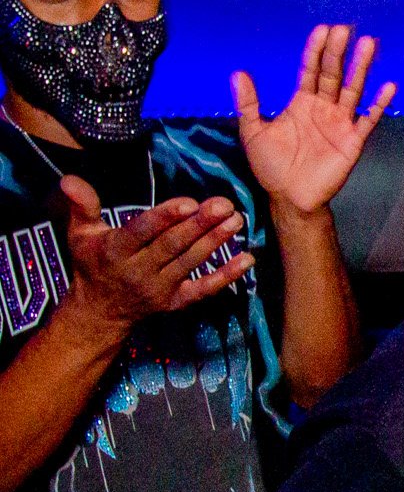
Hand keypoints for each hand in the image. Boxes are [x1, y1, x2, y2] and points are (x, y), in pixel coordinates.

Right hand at [61, 176, 252, 337]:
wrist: (100, 312)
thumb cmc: (93, 264)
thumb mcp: (80, 234)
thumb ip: (81, 205)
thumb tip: (69, 179)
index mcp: (116, 251)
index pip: (143, 232)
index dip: (165, 217)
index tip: (189, 202)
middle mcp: (139, 271)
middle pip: (173, 246)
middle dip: (200, 224)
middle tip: (224, 204)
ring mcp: (160, 289)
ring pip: (190, 262)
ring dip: (215, 241)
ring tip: (236, 220)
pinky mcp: (176, 302)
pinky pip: (203, 289)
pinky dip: (226, 275)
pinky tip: (247, 259)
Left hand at [234, 23, 395, 214]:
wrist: (290, 198)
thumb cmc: (271, 166)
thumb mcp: (253, 133)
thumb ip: (248, 103)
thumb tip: (238, 73)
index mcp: (301, 102)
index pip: (310, 70)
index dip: (315, 51)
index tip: (322, 30)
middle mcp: (323, 107)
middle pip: (333, 74)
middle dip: (338, 52)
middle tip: (344, 29)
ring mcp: (340, 123)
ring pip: (353, 89)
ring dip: (361, 67)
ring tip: (369, 44)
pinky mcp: (353, 140)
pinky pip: (368, 119)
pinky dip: (378, 104)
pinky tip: (388, 86)